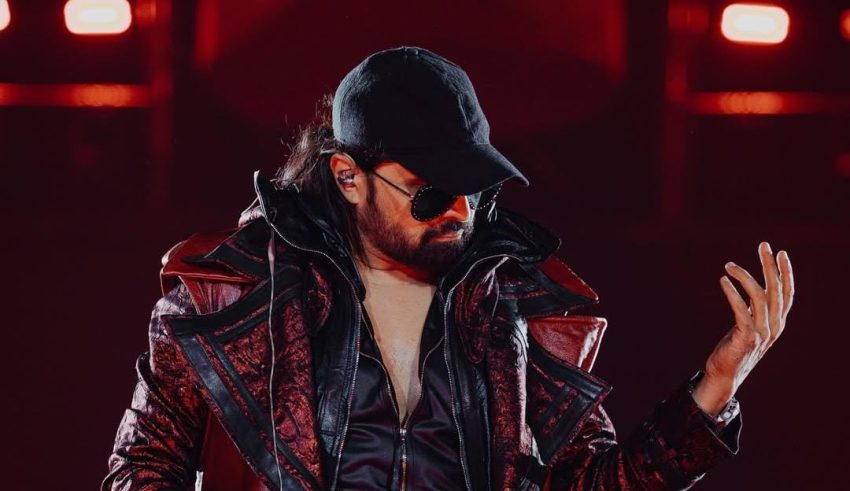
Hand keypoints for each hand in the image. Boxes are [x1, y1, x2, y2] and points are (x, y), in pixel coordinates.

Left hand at [692, 241, 794, 415]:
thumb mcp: (750, 324)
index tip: (780, 253)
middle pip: (776, 290)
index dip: (785, 273)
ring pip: (760, 297)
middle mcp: (773, 327)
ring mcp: (761, 333)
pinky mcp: (746, 338)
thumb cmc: (736, 347)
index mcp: (777, 323)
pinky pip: (741, 311)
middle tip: (763, 245)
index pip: (786, 293)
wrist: (725, 374)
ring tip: (729, 265)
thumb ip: (755, 309)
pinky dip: (733, 294)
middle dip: (770, 266)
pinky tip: (723, 281)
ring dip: (745, 277)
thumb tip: (753, 287)